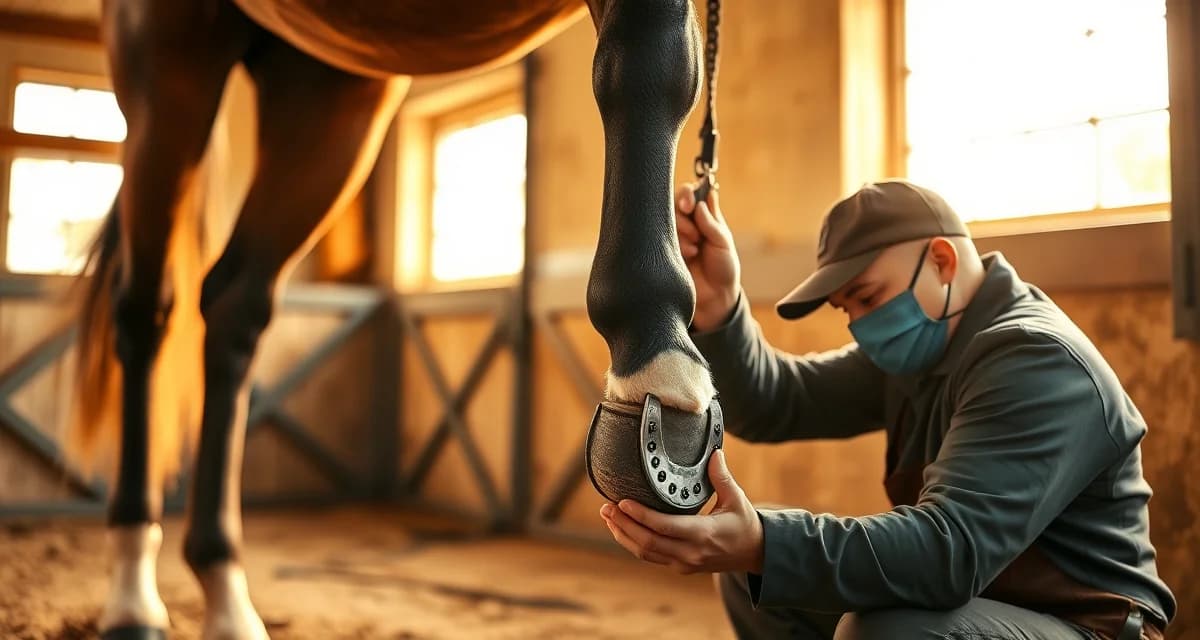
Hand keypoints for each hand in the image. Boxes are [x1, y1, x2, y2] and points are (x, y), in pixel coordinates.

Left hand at [599, 450, 763, 574]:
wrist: (755, 554)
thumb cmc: (745, 523)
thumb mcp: (737, 498)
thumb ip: (721, 476)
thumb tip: (714, 452)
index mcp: (704, 534)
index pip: (665, 527)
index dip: (641, 516)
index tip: (623, 502)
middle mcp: (691, 552)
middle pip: (648, 542)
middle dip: (624, 524)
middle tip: (606, 506)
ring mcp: (684, 563)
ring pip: (645, 552)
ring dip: (623, 534)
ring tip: (608, 516)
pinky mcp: (680, 566)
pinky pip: (651, 556)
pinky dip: (633, 543)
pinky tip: (622, 529)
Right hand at [676, 183, 740, 331]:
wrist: (714, 297)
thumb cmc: (723, 268)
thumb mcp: (723, 242)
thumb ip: (711, 221)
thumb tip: (701, 201)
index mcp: (703, 216)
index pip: (690, 194)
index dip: (687, 194)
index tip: (690, 205)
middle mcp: (687, 223)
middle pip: (673, 204)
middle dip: (684, 218)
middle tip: (697, 234)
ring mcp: (674, 237)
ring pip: (665, 221)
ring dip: (683, 233)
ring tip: (695, 250)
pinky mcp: (663, 250)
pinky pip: (660, 238)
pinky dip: (677, 245)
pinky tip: (688, 256)